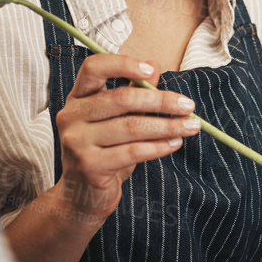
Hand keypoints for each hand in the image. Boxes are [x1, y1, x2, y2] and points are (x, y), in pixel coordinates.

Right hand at [48, 53, 198, 225]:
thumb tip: (154, 66)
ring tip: (190, 126)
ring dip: (167, 125)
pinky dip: (158, 147)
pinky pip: (132, 151)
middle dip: (161, 101)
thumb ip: (133, 93)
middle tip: (188, 105)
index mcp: (77, 98)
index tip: (151, 69)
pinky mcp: (89, 165)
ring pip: (131, 126)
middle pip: (121, 99)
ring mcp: (77, 141)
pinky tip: (175, 144)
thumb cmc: (103, 153)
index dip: (123, 64)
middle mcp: (71, 116)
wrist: (82, 197)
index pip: (93, 68)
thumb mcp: (116, 121)